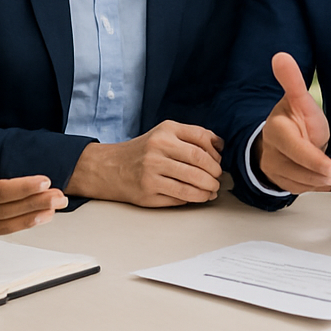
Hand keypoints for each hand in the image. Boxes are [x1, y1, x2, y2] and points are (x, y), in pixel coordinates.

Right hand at [66, 120, 223, 206]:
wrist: (109, 168)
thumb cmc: (144, 151)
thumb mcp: (164, 134)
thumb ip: (191, 136)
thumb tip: (221, 146)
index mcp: (165, 131)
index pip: (201, 138)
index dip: (215, 151)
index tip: (220, 160)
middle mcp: (157, 149)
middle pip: (199, 161)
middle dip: (214, 172)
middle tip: (218, 178)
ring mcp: (151, 172)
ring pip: (191, 183)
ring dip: (208, 189)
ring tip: (212, 190)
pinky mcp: (148, 192)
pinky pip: (179, 198)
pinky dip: (194, 198)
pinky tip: (200, 197)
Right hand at [256, 52, 330, 193]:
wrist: (286, 135)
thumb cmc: (297, 118)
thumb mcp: (300, 100)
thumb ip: (293, 81)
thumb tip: (281, 56)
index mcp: (276, 129)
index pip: (296, 149)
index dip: (315, 161)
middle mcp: (271, 150)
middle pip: (297, 170)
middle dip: (319, 174)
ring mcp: (272, 168)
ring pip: (298, 183)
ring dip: (317, 181)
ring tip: (330, 173)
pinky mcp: (277, 181)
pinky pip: (297, 189)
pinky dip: (311, 185)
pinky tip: (320, 177)